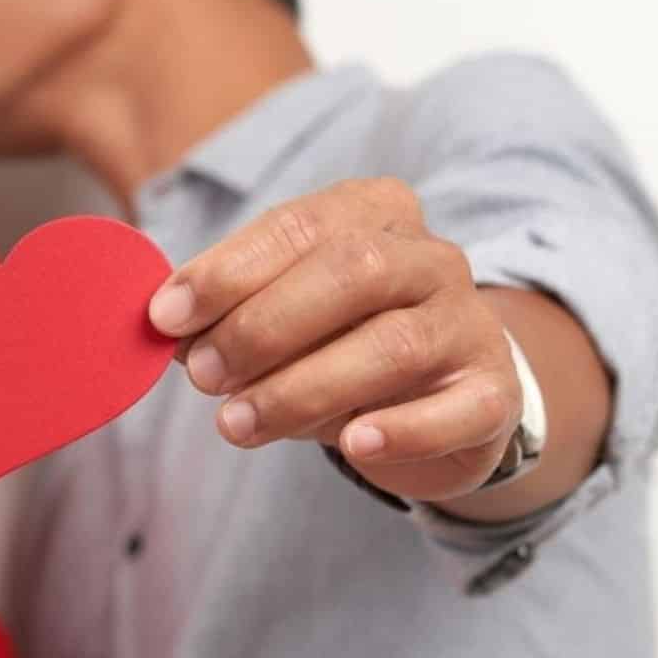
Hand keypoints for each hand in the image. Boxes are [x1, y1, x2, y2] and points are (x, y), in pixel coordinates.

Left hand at [147, 178, 521, 502]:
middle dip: (262, 326)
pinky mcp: (495, 394)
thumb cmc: (340, 342)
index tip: (165, 315)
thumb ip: (227, 312)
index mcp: (372, 212)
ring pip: (392, 345)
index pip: (298, 226)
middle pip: (350, 273)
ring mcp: (470, 323)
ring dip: (301, 388)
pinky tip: (352, 445)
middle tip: (203, 375)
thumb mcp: (282, 313)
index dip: (227, 270)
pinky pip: (453, 411)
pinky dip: (400, 429)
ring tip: (236, 425)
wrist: (442, 400)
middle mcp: (430, 257)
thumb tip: (162, 327)